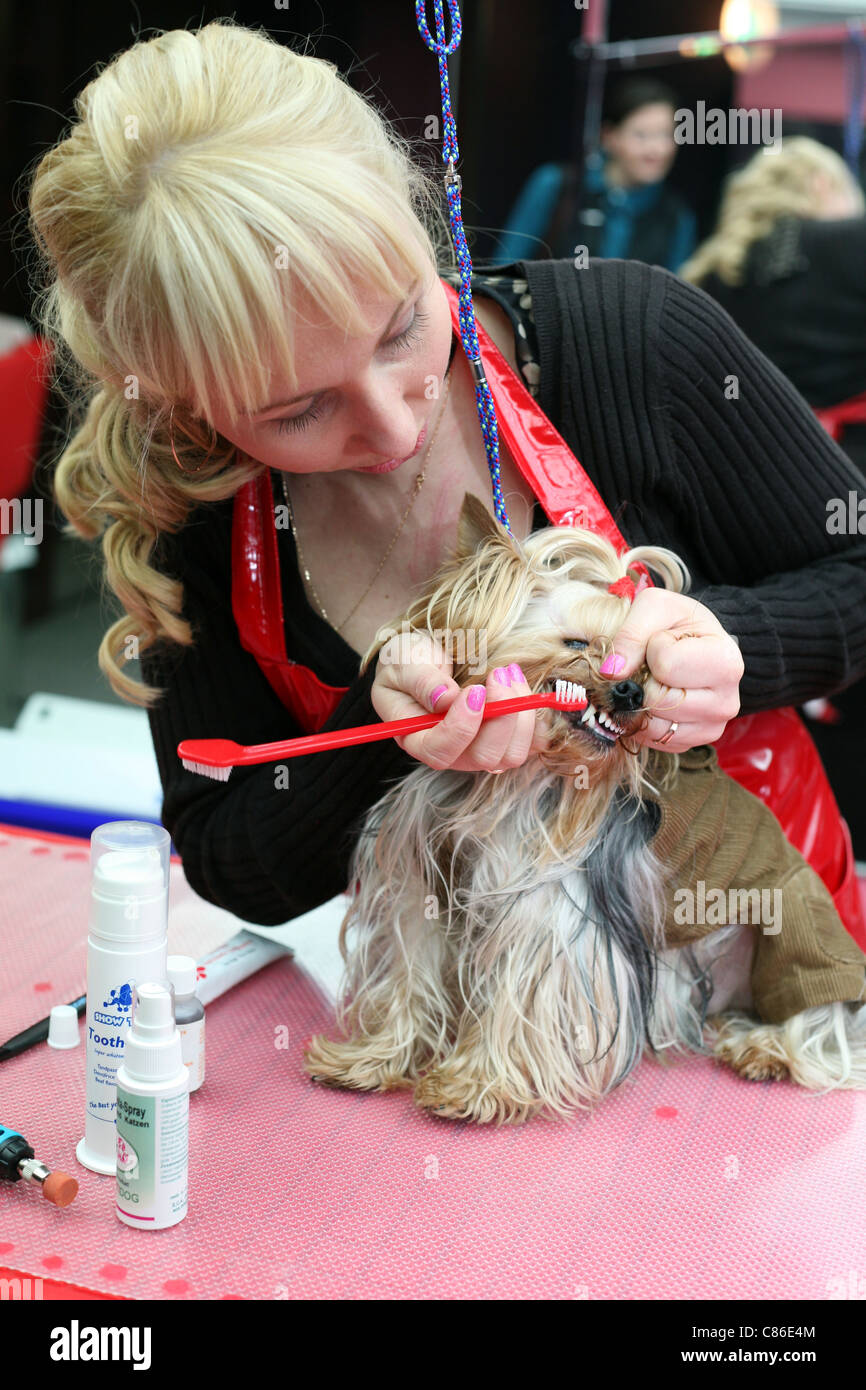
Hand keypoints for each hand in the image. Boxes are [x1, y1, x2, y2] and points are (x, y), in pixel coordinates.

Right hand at [370, 631, 548, 772]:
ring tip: (508, 672)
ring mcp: (479, 748)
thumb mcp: (403, 662)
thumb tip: (446, 698)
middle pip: (484, 757)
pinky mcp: (502, 737)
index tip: (474, 690)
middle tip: (497, 674)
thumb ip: (420, 680)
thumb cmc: (407, 661)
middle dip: (500, 717)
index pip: (440, 752)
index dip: (461, 727)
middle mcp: (451, 751)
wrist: (425, 657)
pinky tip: (519, 682)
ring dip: (519, 713)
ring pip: (511, 754)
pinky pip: (530, 742)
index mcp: (417, 738)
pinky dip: (533, 716)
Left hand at [602, 590, 743, 751]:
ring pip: (653, 726)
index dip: (651, 649)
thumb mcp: (655, 607)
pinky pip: (654, 740)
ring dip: (641, 702)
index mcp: (726, 662)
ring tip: (655, 680)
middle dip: (644, 678)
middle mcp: (727, 702)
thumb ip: (631, 634)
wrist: (695, 643)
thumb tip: (612, 673)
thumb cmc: (677, 622)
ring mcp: (713, 726)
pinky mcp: (694, 742)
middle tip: (655, 664)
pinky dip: (644, 721)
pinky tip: (654, 699)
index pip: (666, 665)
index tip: (663, 641)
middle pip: (658, 700)